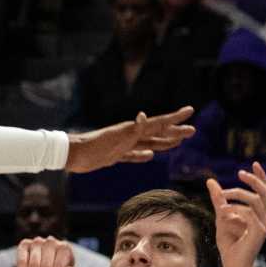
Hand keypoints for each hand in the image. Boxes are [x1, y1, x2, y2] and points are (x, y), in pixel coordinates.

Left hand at [65, 108, 195, 172]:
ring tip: (177, 142)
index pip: (158, 123)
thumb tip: (144, 116)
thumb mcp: (113, 138)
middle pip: (158, 133)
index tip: (190, 111)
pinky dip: (143, 156)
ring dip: (164, 142)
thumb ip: (130, 130)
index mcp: (132, 130)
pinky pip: (133, 156)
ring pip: (149, 143)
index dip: (175, 118)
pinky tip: (149, 156)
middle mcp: (130, 135)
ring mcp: (123, 146)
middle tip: (193, 131)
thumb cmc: (92, 146)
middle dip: (175, 132)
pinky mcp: (115, 156)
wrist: (72, 154)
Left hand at [205, 163, 265, 266]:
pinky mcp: (260, 232)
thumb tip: (211, 181)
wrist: (232, 264)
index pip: (265, 191)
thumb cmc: (229, 243)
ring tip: (222, 199)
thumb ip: (219, 199)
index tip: (254, 163)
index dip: (261, 176)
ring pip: (255, 200)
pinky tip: (224, 214)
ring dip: (236, 196)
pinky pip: (249, 213)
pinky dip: (235, 211)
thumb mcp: (221, 216)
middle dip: (252, 180)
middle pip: (265, 191)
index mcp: (263, 213)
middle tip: (239, 173)